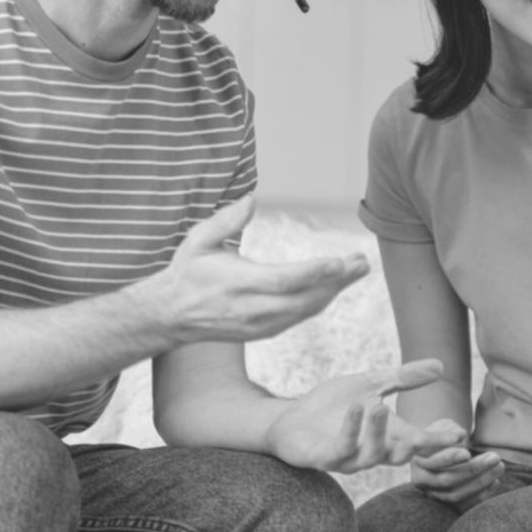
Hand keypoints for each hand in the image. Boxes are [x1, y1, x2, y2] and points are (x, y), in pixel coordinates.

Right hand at [145, 195, 369, 344]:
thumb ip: (226, 221)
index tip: (340, 262)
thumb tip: (251, 200)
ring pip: (304, 311)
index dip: (314, 273)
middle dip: (336, 282)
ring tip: (356, 271)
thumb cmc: (187, 273)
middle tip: (361, 263)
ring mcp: (258, 325)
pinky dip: (318, 302)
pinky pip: (297, 318)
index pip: (282, 281)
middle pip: (303, 299)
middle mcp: (251, 309)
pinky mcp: (262, 332)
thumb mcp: (199, 241)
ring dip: (333, 292)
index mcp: (238, 284)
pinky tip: (334, 287)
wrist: (169, 317)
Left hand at [265, 359, 467, 472]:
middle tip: (439, 438)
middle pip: (404, 457)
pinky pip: (341, 449)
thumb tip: (442, 366)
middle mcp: (372, 452)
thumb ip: (403, 378)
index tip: (461, 433)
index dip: (440, 441)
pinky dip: (351, 429)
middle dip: (422, 449)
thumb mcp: (371, 384)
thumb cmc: (331, 406)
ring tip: (380, 407)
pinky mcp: (323, 458)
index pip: (419, 442)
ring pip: (372, 454)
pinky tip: (357, 408)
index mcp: (387, 437)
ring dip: (378, 432)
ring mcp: (348, 458)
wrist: (289, 419)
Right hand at [410, 429, 503, 509]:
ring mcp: (433, 494)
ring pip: (456, 495)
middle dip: (473, 469)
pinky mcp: (446, 505)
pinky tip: (495, 482)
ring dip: (481, 482)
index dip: (450, 458)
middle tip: (494, 457)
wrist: (436, 450)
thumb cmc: (441, 435)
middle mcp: (422, 480)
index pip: (434, 462)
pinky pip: (463, 506)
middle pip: (448, 480)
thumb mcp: (443, 427)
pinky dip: (481, 497)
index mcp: (418, 460)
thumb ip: (449, 431)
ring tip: (499, 467)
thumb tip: (461, 436)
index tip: (468, 453)